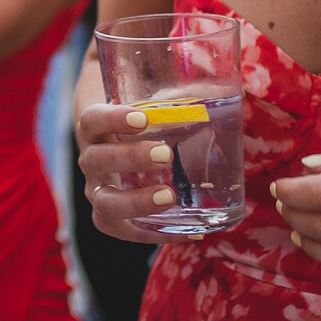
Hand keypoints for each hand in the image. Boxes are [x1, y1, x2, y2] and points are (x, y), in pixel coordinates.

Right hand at [74, 101, 194, 245]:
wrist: (116, 145)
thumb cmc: (139, 119)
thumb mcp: (150, 101)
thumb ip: (178, 90)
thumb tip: (230, 86)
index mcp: (94, 129)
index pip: (93, 120)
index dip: (112, 119)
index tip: (142, 118)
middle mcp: (90, 161)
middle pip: (95, 160)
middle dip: (129, 158)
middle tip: (165, 154)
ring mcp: (98, 192)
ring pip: (105, 203)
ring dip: (136, 201)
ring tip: (169, 197)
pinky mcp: (114, 219)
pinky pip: (128, 232)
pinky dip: (157, 234)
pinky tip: (192, 232)